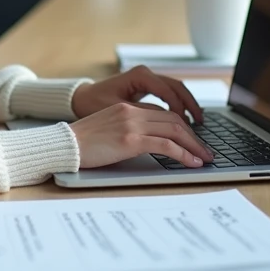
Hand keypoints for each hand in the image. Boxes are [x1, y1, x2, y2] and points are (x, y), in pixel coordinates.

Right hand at [70, 102, 214, 168]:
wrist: (63, 145)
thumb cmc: (82, 144)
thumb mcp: (108, 131)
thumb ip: (128, 131)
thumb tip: (149, 144)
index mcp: (126, 108)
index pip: (163, 113)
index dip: (181, 126)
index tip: (192, 140)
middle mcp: (131, 112)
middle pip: (173, 120)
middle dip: (193, 136)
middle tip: (205, 151)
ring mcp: (131, 124)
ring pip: (174, 130)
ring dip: (193, 145)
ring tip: (204, 158)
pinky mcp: (130, 139)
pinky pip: (166, 145)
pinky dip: (183, 154)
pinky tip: (192, 162)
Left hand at [71, 65, 204, 123]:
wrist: (79, 98)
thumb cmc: (93, 103)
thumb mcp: (118, 110)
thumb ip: (143, 115)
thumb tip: (167, 124)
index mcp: (140, 76)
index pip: (169, 94)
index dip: (181, 114)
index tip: (189, 131)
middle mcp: (146, 73)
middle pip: (178, 89)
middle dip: (192, 109)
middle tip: (201, 127)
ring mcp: (147, 78)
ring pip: (176, 89)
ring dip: (189, 106)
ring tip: (199, 123)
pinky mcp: (146, 86)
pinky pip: (169, 93)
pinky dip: (179, 105)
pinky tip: (185, 118)